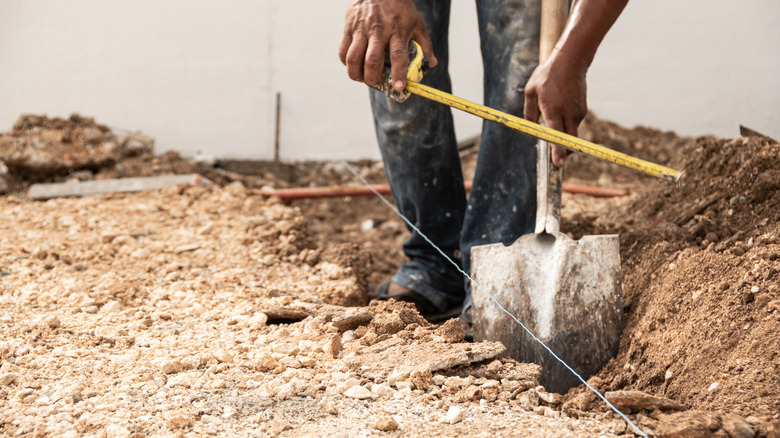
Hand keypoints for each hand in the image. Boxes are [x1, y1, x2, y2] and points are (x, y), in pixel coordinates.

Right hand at [338, 0, 436, 91]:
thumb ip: (424, 43)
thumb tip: (432, 62)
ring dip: (356, 74)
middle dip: (373, 79)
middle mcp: (378, 31)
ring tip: (362, 78)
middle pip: (372, 60)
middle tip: (377, 84)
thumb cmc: (398, 6)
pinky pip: (343, 51)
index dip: (398, 73)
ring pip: (353, 58)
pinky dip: (346, 64)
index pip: (398, 56)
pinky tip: (354, 66)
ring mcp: (361, 29)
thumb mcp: (416, 21)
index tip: (399, 87)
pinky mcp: (348, 28)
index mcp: (397, 30)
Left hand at [523, 48, 587, 166]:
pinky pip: (573, 124)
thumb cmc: (547, 75)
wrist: (571, 61)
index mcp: (553, 109)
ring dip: (563, 135)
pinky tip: (560, 110)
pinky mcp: (583, 110)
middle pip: (569, 141)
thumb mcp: (530, 91)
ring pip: (571, 133)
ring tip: (553, 116)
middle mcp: (568, 113)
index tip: (558, 163)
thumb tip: (530, 128)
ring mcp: (578, 112)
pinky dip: (566, 125)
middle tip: (555, 160)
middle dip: (563, 152)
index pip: (556, 135)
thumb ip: (528, 112)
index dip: (557, 151)